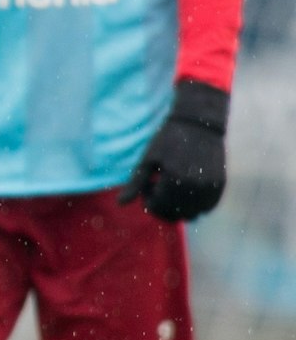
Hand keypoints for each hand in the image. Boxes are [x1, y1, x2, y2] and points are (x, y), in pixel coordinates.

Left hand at [118, 80, 227, 221]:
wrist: (199, 124)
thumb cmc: (168, 140)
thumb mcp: (147, 159)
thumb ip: (136, 183)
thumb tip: (120, 204)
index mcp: (174, 180)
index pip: (156, 208)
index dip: (147, 199)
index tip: (148, 183)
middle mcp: (195, 188)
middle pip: (174, 216)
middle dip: (162, 205)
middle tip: (158, 185)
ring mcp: (210, 189)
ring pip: (191, 215)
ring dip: (179, 207)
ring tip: (172, 185)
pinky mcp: (220, 187)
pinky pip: (206, 208)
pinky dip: (195, 204)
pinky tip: (186, 186)